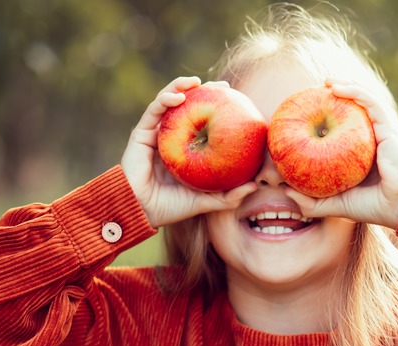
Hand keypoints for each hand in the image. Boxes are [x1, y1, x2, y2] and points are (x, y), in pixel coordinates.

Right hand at [121, 77, 256, 227]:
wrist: (141, 212)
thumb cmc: (171, 207)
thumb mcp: (206, 201)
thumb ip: (228, 195)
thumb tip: (256, 186)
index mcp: (185, 148)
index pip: (202, 121)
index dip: (217, 107)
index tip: (235, 99)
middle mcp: (170, 137)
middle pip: (187, 106)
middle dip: (204, 91)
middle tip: (223, 86)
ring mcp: (155, 133)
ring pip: (168, 101)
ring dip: (181, 86)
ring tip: (197, 82)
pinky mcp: (141, 133)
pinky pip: (153, 111)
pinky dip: (165, 99)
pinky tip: (179, 96)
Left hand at [284, 79, 397, 228]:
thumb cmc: (372, 206)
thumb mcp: (335, 204)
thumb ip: (312, 202)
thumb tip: (285, 190)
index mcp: (361, 154)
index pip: (343, 130)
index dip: (327, 118)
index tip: (305, 114)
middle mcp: (371, 139)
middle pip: (353, 111)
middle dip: (335, 97)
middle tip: (313, 93)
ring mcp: (380, 131)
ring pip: (363, 100)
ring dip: (345, 86)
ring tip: (325, 82)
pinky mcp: (387, 127)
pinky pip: (370, 102)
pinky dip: (353, 91)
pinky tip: (334, 87)